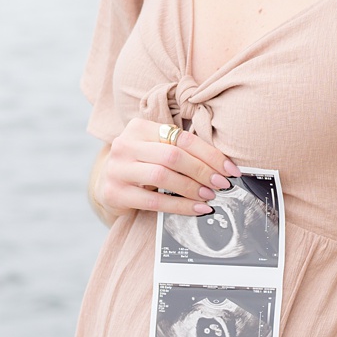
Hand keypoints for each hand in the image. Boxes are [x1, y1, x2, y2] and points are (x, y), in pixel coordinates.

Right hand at [90, 118, 238, 222]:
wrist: (107, 184)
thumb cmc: (142, 164)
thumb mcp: (157, 149)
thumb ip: (181, 150)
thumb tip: (223, 166)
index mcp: (140, 128)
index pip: (182, 138)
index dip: (210, 154)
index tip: (230, 169)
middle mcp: (125, 145)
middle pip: (173, 156)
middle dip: (203, 171)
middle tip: (222, 184)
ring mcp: (116, 169)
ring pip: (162, 176)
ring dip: (192, 188)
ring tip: (209, 196)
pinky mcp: (114, 193)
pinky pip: (154, 201)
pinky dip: (180, 206)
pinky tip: (196, 208)